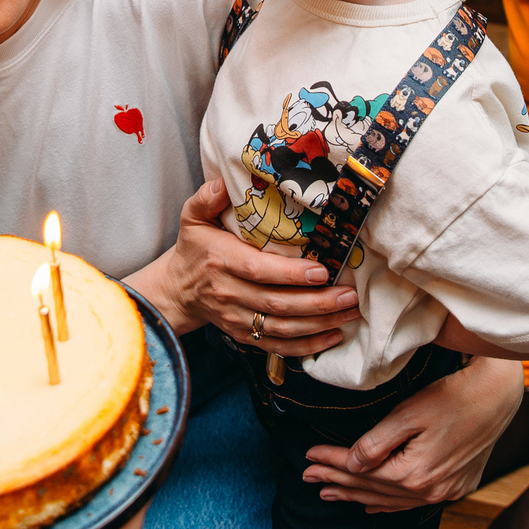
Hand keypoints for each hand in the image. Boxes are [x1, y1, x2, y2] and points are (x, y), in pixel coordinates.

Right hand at [134, 181, 359, 354]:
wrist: (177, 290)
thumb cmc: (194, 249)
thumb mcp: (192, 218)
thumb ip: (206, 198)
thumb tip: (223, 182)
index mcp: (221, 261)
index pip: (258, 271)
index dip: (290, 274)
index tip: (321, 271)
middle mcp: (229, 294)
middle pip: (277, 304)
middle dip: (317, 302)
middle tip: (349, 294)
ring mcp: (237, 319)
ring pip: (283, 328)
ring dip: (320, 323)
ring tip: (350, 312)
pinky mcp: (245, 336)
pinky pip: (278, 346)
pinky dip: (307, 346)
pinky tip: (333, 335)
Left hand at [301, 358, 522, 510]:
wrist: (498, 397)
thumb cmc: (453, 396)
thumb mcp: (409, 413)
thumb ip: (377, 442)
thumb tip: (352, 464)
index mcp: (414, 473)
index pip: (361, 471)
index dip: (332, 463)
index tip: (308, 458)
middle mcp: (429, 490)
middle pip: (372, 488)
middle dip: (337, 482)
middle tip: (308, 477)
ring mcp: (444, 492)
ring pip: (390, 500)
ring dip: (358, 496)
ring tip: (329, 494)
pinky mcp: (455, 487)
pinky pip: (412, 502)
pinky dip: (388, 503)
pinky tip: (371, 505)